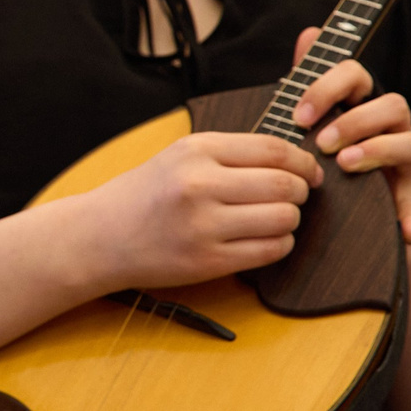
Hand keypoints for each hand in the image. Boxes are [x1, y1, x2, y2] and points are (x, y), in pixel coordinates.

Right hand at [69, 129, 322, 294]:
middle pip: (284, 184)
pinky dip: (279, 245)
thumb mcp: (179, 156)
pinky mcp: (208, 261)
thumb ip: (229, 154)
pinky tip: (265, 239)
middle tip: (296, 196)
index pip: (273, 149)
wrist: (100, 237)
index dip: (303, 162)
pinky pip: (269, 251)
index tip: (309, 172)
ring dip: (291, 220)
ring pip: (283, 219)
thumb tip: (292, 160)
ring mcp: (204, 225)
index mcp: (196, 150)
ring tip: (277, 219)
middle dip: (301, 192)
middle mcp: (200, 184)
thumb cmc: (143, 195)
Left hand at [289, 27, 410, 248]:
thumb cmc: (322, 153)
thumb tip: (309, 32)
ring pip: (410, 142)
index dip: (329, 87)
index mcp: (360, 100)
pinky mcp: (407, 194)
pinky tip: (405, 231)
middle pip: (392, 104)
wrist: (340, 212)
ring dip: (378, 151)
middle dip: (356, 120)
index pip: (356, 75)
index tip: (299, 115)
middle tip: (322, 143)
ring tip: (346, 165)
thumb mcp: (310, 119)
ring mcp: (403, 158)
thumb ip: (309, 77)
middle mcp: (388, 124)